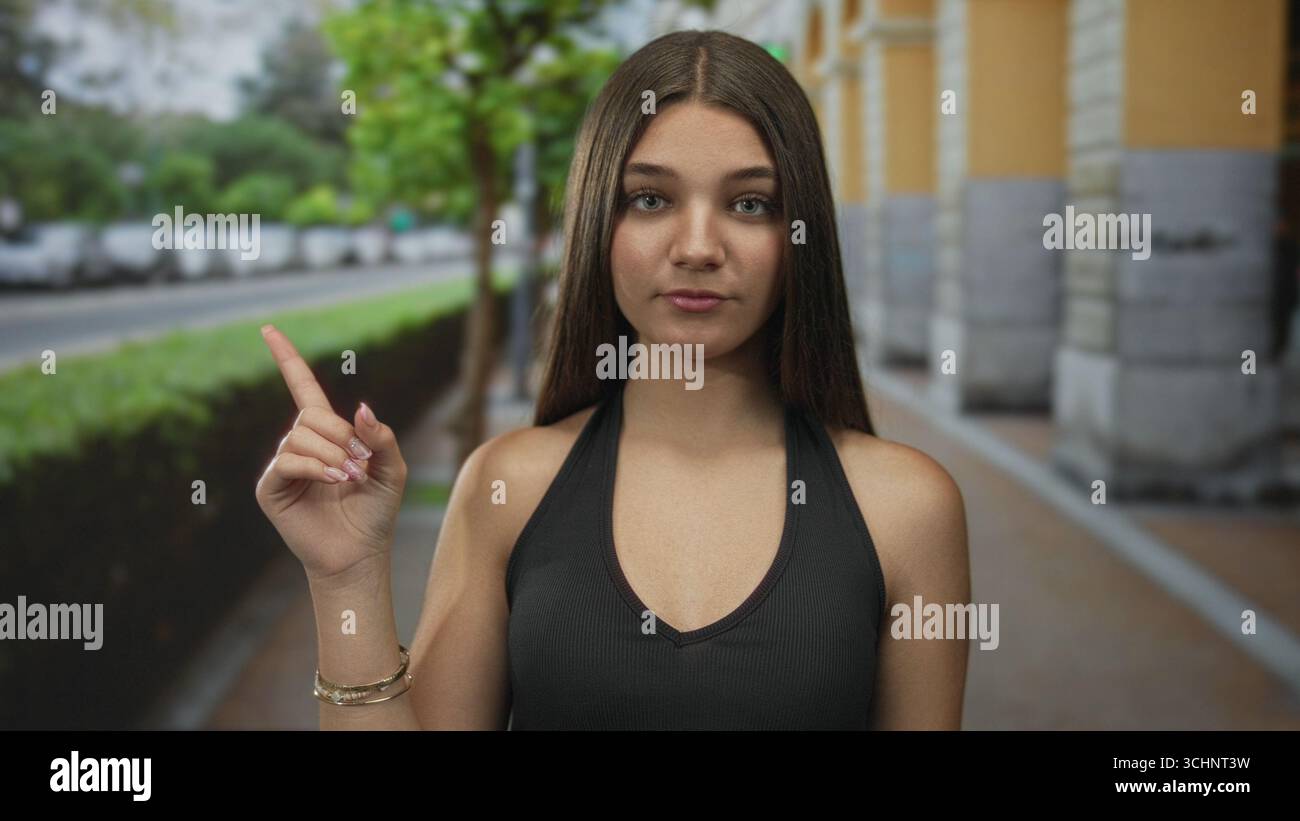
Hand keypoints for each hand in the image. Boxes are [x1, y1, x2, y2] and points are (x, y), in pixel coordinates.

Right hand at [254, 324, 407, 581]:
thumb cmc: (376, 511)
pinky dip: (316, 467)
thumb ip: (380, 437)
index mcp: (328, 434)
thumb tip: (360, 407)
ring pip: (301, 436)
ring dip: (333, 455)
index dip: (287, 359)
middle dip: (342, 436)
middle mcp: (300, 444)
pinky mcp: (271, 488)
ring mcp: (283, 465)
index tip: (269, 330)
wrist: (360, 553)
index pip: (303, 387)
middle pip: (311, 414)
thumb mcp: (392, 469)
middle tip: (358, 466)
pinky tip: (334, 481)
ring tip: (349, 479)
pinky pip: (288, 461)